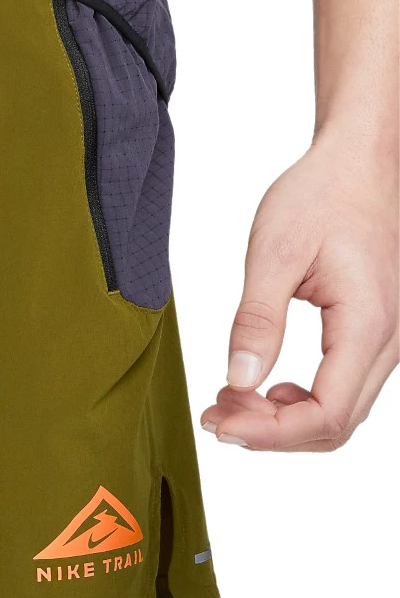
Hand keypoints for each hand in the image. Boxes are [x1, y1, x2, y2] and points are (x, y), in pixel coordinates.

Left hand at [201, 134, 398, 451]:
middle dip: (270, 431)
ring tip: (230, 402)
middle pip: (335, 424)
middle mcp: (388, 341)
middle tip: (215, 414)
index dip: (270, 433)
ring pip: (341, 412)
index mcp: (367, 324)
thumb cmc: (320, 196)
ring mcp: (386, 341)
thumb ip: (257, 320)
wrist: (359, 164)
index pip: (326, 414)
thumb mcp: (274, 253)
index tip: (220, 423)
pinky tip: (263, 387)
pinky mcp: (372, 334)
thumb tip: (240, 379)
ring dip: (283, 420)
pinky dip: (300, 401)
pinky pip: (343, 388)